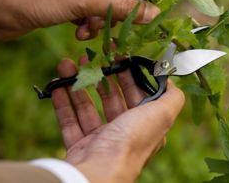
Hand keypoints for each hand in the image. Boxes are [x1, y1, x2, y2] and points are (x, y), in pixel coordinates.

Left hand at [0, 0, 158, 39]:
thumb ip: (121, 7)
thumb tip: (153, 13)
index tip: (152, 10)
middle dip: (115, 9)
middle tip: (124, 25)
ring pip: (103, 2)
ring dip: (100, 19)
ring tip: (90, 30)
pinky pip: (89, 10)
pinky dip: (88, 23)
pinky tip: (80, 32)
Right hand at [51, 57, 184, 182]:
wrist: (99, 172)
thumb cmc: (132, 141)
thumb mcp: (161, 114)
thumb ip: (172, 97)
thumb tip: (172, 80)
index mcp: (144, 126)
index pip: (137, 95)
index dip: (128, 75)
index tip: (117, 56)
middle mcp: (124, 134)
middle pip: (111, 99)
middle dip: (101, 76)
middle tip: (90, 57)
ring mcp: (100, 141)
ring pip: (87, 107)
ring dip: (78, 84)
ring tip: (68, 64)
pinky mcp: (79, 147)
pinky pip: (69, 121)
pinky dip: (63, 102)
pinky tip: (56, 85)